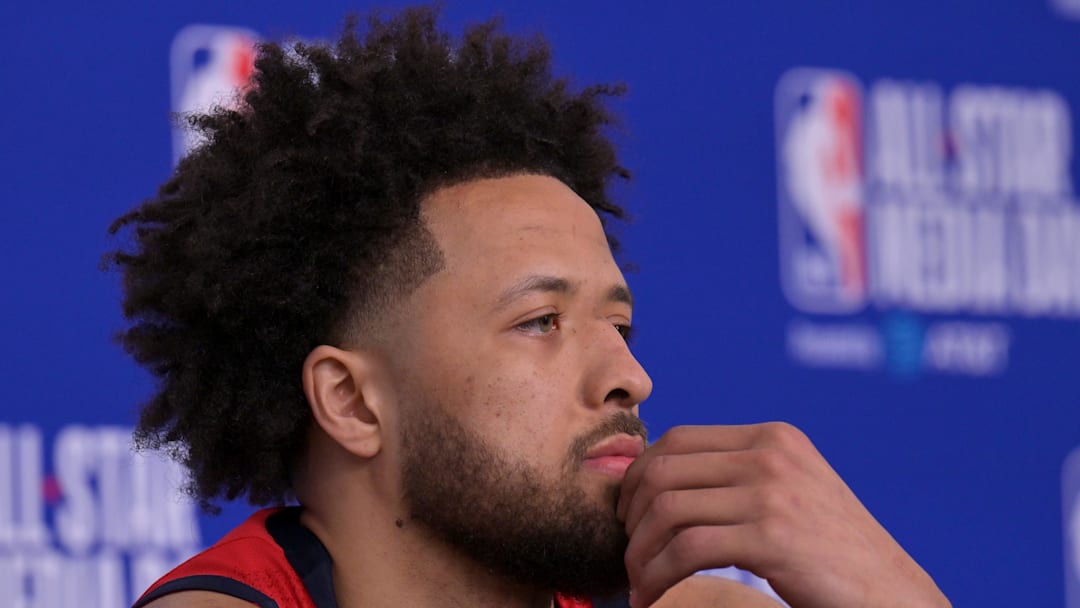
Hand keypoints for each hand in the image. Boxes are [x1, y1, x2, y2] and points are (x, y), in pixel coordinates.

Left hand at [616, 423, 949, 607]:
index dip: (639, 474)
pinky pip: (687, 549)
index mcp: (773, 437)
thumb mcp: (792, 492)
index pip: (678, 439)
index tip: (627, 512)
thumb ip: (741, 477)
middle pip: (663, 470)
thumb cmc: (834, 554)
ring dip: (639, 552)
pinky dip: (657, 575)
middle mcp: (771, 454)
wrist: (893, 595)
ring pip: (668, 510)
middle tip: (627, 551)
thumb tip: (661, 481)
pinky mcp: (772, 537)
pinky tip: (652, 596)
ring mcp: (772, 493)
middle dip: (631, 514)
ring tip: (638, 583)